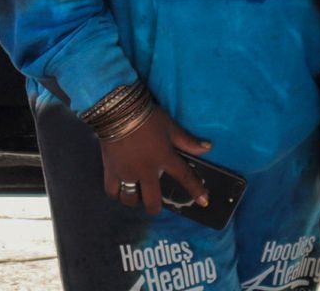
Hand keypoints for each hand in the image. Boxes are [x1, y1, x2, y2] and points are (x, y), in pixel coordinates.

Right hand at [97, 105, 211, 215]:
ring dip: (135, 201)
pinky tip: (120, 191)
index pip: (184, 176)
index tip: (204, 202)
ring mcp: (126, 173)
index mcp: (164, 158)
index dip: (195, 190)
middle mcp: (145, 171)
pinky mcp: (110, 171)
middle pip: (152, 200)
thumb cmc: (148, 118)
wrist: (118, 111)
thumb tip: (208, 148)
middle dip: (155, 208)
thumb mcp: (170, 126)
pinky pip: (112, 191)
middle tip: (155, 206)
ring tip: (137, 195)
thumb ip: (187, 141)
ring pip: (130, 199)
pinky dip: (117, 194)